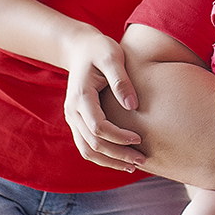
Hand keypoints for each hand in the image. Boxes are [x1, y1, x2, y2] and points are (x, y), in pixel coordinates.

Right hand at [62, 28, 145, 171]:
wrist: (80, 48)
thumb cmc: (100, 49)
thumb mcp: (112, 57)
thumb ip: (121, 81)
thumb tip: (133, 106)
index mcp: (80, 97)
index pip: (97, 127)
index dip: (118, 136)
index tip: (139, 138)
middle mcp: (72, 111)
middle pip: (92, 144)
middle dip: (117, 155)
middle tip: (141, 160)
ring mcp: (73, 118)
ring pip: (86, 150)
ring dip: (109, 161)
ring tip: (132, 166)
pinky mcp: (78, 121)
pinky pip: (86, 145)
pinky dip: (102, 156)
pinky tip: (120, 159)